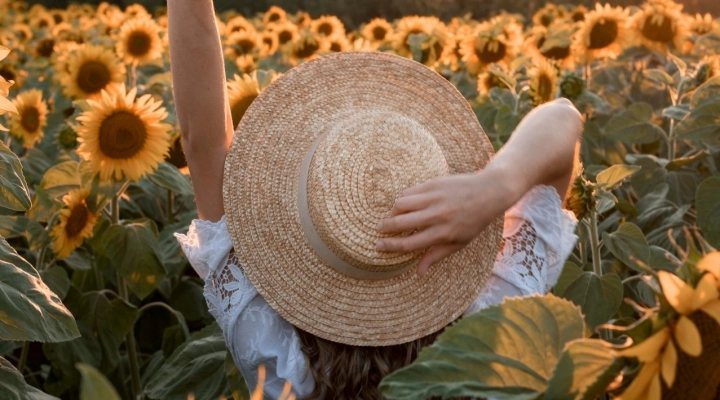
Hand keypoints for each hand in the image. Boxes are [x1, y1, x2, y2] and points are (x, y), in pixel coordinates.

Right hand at [375, 168, 520, 275]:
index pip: (409, 243)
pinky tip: (406, 204)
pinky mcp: (433, 184)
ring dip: (393, 211)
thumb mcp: (459, 243)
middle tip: (379, 229)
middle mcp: (437, 216)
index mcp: (443, 233)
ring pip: (401, 204)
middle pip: (400, 223)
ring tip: (394, 216)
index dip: (391, 246)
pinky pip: (410, 192)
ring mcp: (434, 198)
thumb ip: (436, 256)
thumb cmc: (475, 221)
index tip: (379, 246)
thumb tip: (418, 272)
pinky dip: (404, 198)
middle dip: (385, 228)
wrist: (489, 192)